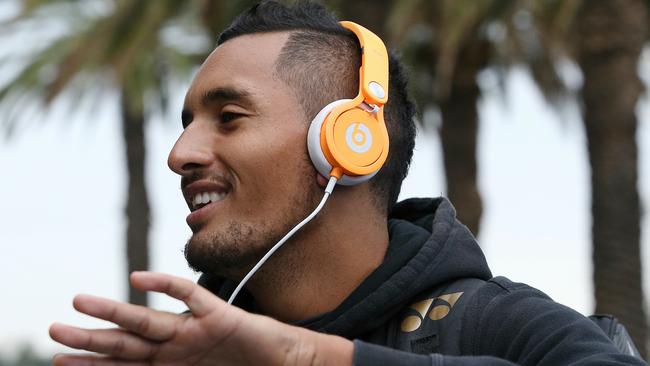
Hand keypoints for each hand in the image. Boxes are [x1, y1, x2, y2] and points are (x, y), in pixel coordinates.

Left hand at [49, 271, 352, 365]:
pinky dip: (166, 286)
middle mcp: (178, 346)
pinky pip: (190, 297)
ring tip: (79, 303)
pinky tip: (140, 277)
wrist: (281, 359)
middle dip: (88, 340)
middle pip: (125, 343)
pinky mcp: (219, 316)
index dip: (91, 364)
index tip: (58, 361)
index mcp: (172, 362)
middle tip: (53, 332)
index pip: (124, 364)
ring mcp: (195, 331)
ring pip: (147, 321)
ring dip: (112, 314)